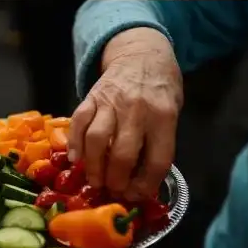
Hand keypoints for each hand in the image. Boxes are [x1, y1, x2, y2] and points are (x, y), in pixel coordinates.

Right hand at [68, 27, 183, 200]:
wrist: (141, 53)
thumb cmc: (160, 88)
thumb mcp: (173, 112)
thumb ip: (160, 141)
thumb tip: (143, 179)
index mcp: (164, 116)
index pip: (157, 160)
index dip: (146, 185)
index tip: (137, 195)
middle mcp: (137, 110)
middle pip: (123, 154)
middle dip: (117, 181)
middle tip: (113, 190)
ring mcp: (111, 102)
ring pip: (97, 140)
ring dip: (94, 167)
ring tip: (95, 181)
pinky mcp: (91, 97)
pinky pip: (78, 123)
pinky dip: (74, 144)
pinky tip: (76, 158)